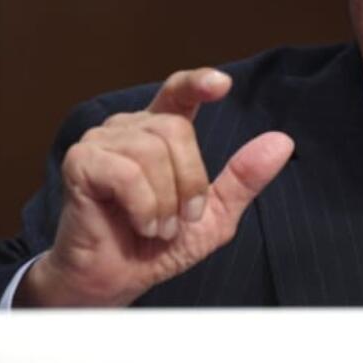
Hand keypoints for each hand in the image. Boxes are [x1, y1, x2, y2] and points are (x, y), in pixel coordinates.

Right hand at [18, 68, 293, 306]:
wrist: (117, 280)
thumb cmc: (158, 245)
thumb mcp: (214, 215)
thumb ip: (243, 178)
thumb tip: (282, 141)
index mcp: (159, 133)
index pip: (178, 92)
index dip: (197, 82)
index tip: (222, 85)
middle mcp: (128, 129)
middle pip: (176, 129)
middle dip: (190, 181)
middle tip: (182, 219)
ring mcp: (100, 142)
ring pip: (152, 150)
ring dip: (166, 201)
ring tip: (159, 227)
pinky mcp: (80, 163)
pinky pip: (126, 173)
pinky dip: (144, 206)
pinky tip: (142, 225)